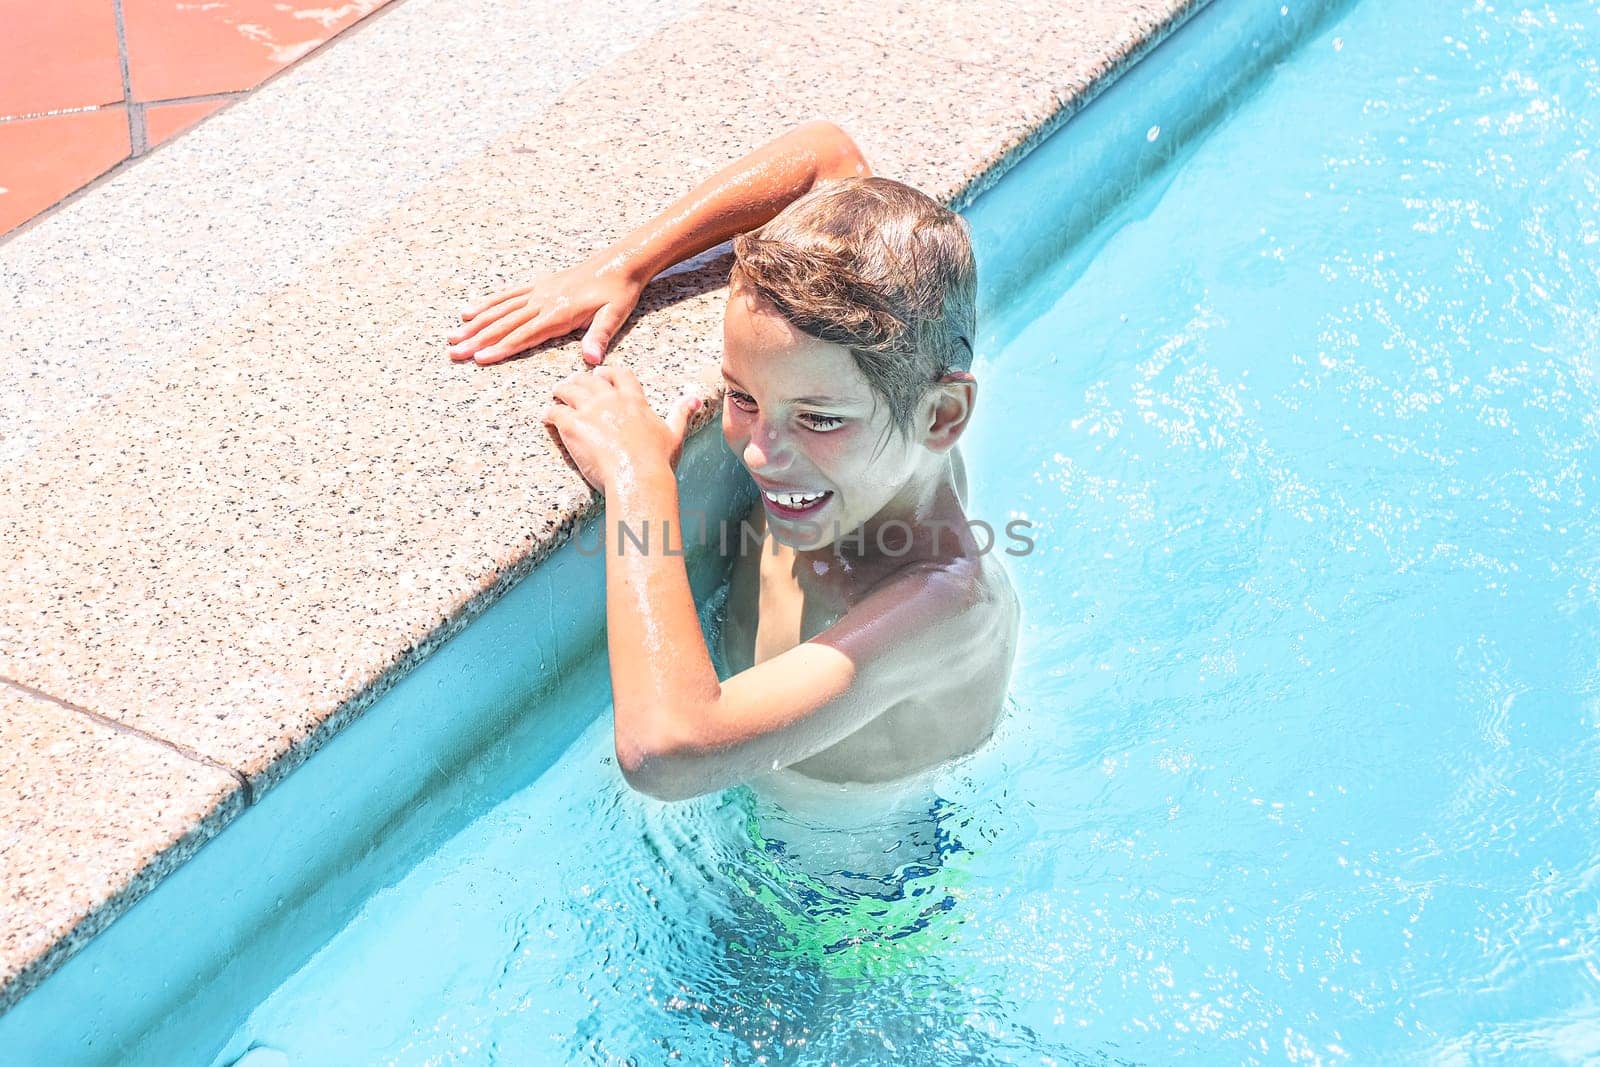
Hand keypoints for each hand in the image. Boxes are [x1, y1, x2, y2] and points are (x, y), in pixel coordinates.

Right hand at [449, 255, 645, 365]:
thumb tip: (590, 359)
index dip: (501, 348)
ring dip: (475, 324)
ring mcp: (538, 292)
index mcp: (559, 314)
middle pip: (504, 324)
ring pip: (500, 310)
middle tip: (454, 352)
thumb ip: (599, 337)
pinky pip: (507, 295)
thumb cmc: (618, 294)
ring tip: (453, 335)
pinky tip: (470, 311)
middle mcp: (543, 302)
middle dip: (477, 340)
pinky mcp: (538, 285)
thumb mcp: (615, 316)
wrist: (620, 263)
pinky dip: (487, 303)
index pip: (524, 335)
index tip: (479, 358)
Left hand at [542, 363, 702, 491]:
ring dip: (561, 391)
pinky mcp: (572, 425)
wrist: (638, 478)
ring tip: (556, 395)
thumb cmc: (658, 461)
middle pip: (589, 379)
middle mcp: (610, 400)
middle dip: (580, 380)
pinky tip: (546, 418)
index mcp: (634, 400)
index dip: (608, 373)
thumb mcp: (674, 434)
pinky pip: (554, 412)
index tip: (601, 374)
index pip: (619, 375)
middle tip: (573, 384)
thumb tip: (695, 398)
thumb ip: (682, 413)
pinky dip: (548, 414)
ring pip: (568, 390)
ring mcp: (589, 411)